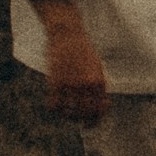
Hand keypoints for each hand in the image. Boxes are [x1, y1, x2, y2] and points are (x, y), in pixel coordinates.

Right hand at [40, 3, 108, 124]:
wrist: (68, 34)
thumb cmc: (83, 50)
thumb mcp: (97, 67)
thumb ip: (98, 85)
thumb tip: (100, 103)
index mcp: (98, 82)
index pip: (99, 110)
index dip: (96, 120)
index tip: (91, 122)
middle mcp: (85, 86)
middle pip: (84, 114)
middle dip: (82, 120)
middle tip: (78, 120)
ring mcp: (70, 84)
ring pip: (69, 113)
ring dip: (68, 116)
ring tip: (67, 113)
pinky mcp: (55, 82)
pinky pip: (54, 105)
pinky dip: (54, 109)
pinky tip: (55, 105)